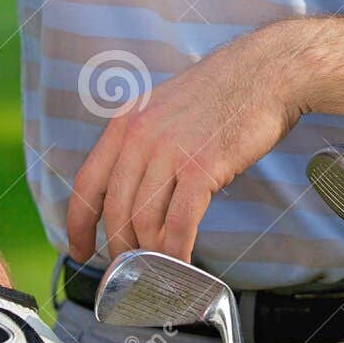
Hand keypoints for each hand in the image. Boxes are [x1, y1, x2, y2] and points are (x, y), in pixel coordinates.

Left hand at [67, 21, 307, 263]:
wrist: (264, 73)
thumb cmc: (222, 94)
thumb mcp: (164, 110)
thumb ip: (144, 145)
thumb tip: (135, 192)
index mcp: (125, 124)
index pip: (87, 184)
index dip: (78, 224)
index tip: (80, 250)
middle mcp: (139, 138)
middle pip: (116, 211)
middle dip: (121, 248)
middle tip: (131, 269)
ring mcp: (169, 152)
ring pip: (145, 221)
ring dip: (151, 253)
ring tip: (160, 268)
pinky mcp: (201, 168)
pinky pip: (180, 223)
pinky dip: (178, 250)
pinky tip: (182, 262)